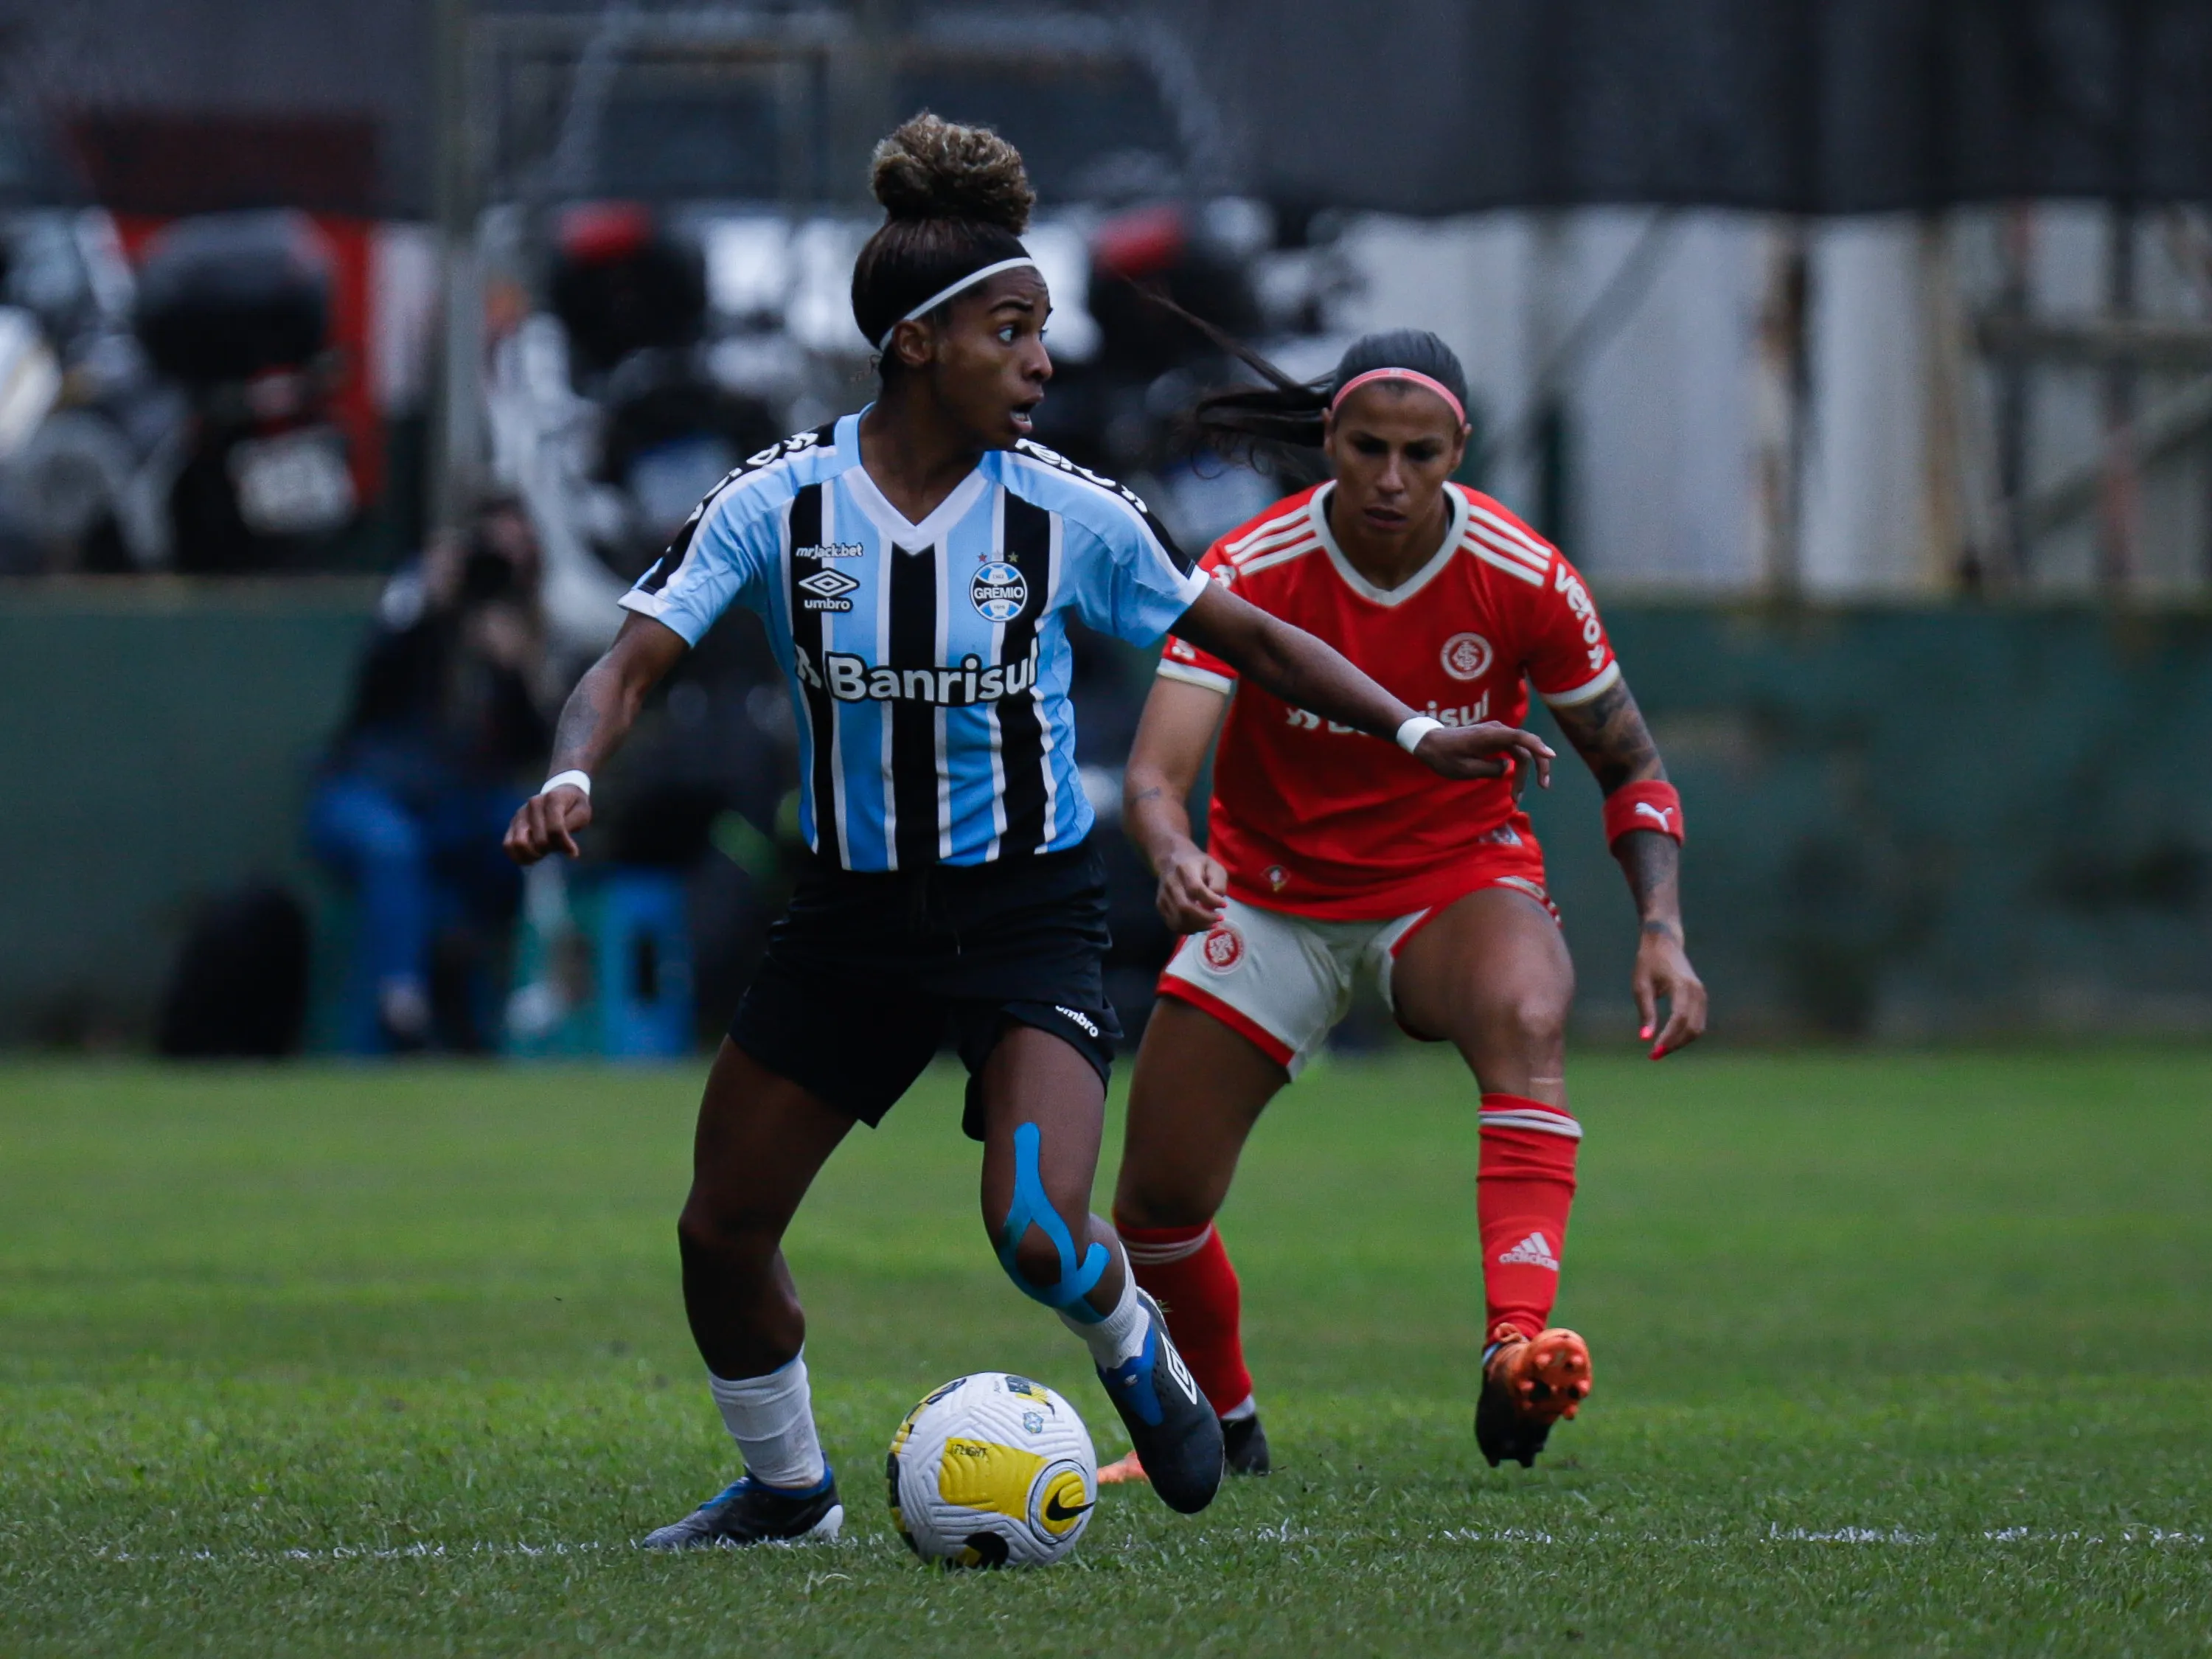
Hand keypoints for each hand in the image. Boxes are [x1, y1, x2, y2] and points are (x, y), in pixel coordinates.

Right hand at [504, 785, 590, 864]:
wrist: (560, 793)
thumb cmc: (573, 805)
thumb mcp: (582, 812)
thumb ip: (573, 826)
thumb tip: (569, 851)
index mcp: (553, 799)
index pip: (555, 828)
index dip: (565, 845)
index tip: (573, 852)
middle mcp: (533, 804)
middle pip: (539, 839)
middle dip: (550, 850)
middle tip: (556, 849)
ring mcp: (520, 814)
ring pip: (518, 843)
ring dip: (533, 855)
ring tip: (543, 854)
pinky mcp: (512, 823)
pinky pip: (507, 844)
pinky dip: (518, 856)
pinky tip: (530, 858)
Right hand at [1154, 842, 1228, 933]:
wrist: (1172, 860)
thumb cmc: (1198, 864)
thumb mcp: (1214, 867)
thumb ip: (1218, 884)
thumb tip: (1216, 905)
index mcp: (1184, 869)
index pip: (1196, 889)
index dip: (1211, 900)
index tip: (1225, 905)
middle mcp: (1170, 883)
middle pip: (1184, 907)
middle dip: (1205, 918)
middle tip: (1219, 919)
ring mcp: (1163, 895)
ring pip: (1178, 919)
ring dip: (1197, 926)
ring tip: (1211, 924)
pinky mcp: (1160, 905)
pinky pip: (1172, 924)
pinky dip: (1187, 929)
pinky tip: (1199, 926)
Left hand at [1413, 721, 1554, 786]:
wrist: (1430, 743)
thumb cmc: (1444, 756)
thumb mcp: (1465, 769)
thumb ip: (1490, 769)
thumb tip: (1508, 768)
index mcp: (1490, 736)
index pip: (1520, 737)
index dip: (1538, 746)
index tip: (1551, 756)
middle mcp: (1497, 731)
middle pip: (1526, 746)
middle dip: (1537, 767)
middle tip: (1542, 787)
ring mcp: (1497, 734)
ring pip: (1521, 751)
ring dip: (1523, 773)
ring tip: (1517, 796)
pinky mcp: (1495, 739)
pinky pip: (1513, 751)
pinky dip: (1517, 767)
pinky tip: (1515, 784)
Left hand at [1633, 923, 1705, 1058]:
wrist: (1664, 943)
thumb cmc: (1648, 963)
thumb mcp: (1641, 986)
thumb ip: (1646, 1012)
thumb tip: (1644, 1039)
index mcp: (1681, 985)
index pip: (1679, 1018)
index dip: (1668, 1037)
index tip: (1653, 1051)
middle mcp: (1697, 991)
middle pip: (1692, 1028)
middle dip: (1674, 1044)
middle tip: (1654, 1055)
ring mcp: (1702, 995)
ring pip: (1697, 1028)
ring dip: (1680, 1042)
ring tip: (1659, 1049)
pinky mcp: (1701, 998)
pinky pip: (1697, 1022)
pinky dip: (1685, 1034)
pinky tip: (1668, 1039)